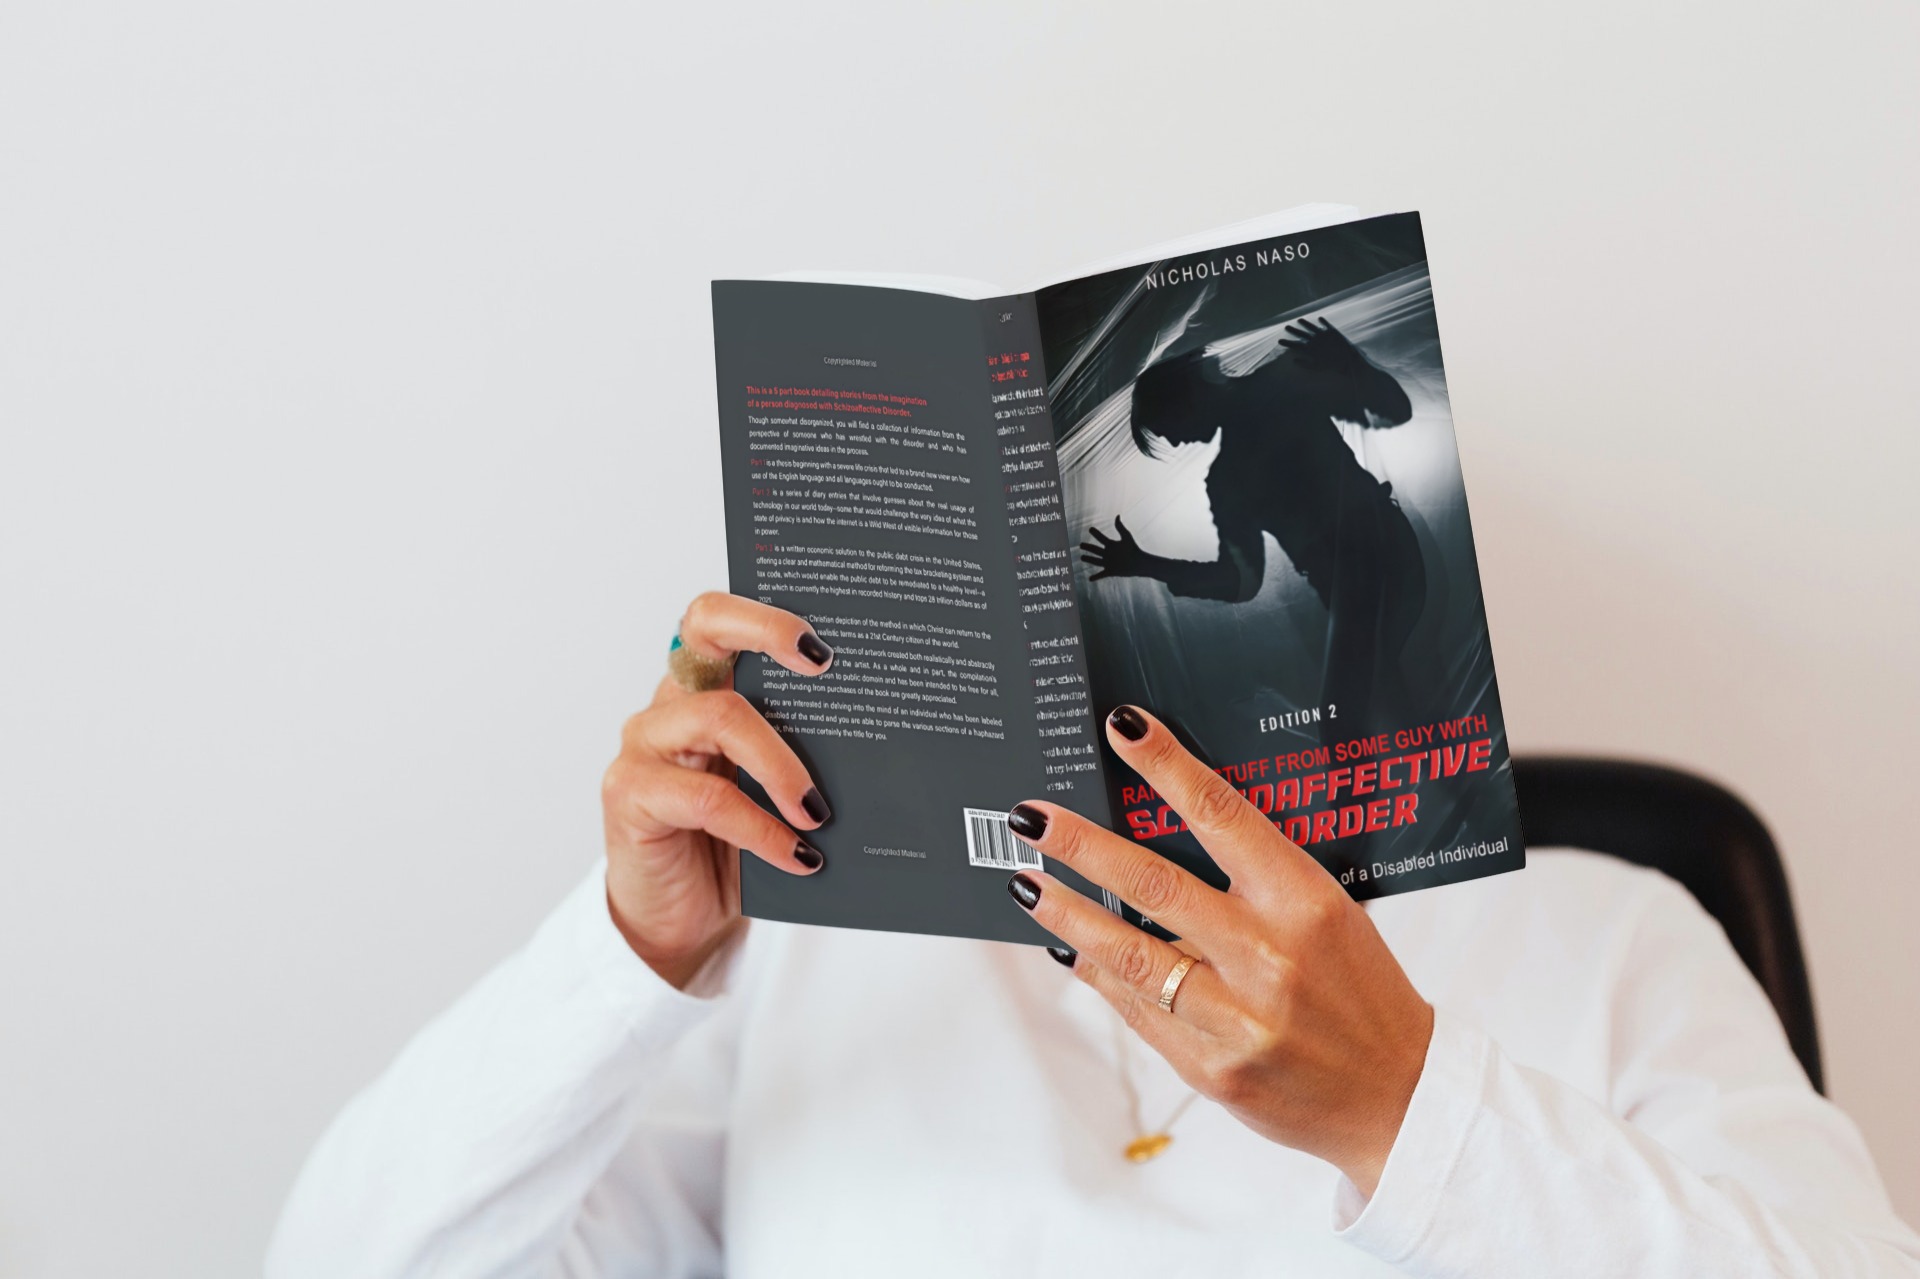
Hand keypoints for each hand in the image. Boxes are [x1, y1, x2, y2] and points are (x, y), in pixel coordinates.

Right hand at [600, 593, 834, 988]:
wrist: (683, 919)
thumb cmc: (736, 846)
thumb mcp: (776, 791)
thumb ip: (806, 755)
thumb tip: (886, 740)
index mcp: (707, 688)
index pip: (720, 617)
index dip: (765, 615)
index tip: (824, 644)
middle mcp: (671, 702)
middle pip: (706, 629)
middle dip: (770, 634)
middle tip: (826, 668)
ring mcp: (646, 744)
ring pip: (720, 718)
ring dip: (782, 764)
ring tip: (821, 812)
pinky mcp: (630, 795)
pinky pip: (706, 800)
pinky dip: (762, 828)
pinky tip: (800, 856)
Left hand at [1002, 705, 1432, 1195]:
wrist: (1398, 1097)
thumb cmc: (1360, 991)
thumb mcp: (1331, 914)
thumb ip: (1259, 878)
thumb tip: (1169, 829)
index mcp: (1305, 902)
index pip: (1223, 815)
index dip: (1168, 766)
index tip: (1123, 727)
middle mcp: (1268, 955)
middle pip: (1153, 885)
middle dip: (1081, 845)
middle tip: (1031, 817)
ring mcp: (1236, 1017)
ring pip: (1127, 953)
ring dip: (1067, 912)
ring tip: (1027, 883)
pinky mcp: (1210, 1069)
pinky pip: (1135, 1009)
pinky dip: (1095, 973)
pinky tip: (1069, 946)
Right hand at [1080, 516, 1150, 580]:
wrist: (1140, 563)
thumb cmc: (1134, 549)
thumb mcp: (1126, 537)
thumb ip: (1120, 527)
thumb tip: (1117, 516)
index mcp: (1111, 545)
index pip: (1101, 538)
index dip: (1096, 533)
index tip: (1090, 529)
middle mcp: (1108, 553)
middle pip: (1095, 549)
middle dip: (1088, 547)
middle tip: (1081, 544)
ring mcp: (1108, 563)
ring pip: (1095, 561)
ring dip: (1088, 559)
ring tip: (1082, 557)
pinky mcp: (1110, 571)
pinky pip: (1101, 575)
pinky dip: (1095, 577)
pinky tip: (1090, 579)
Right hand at [1276, 315, 1363, 371]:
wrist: (1347, 360)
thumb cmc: (1331, 366)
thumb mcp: (1316, 367)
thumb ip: (1304, 364)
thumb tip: (1294, 360)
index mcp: (1310, 348)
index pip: (1295, 345)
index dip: (1287, 343)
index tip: (1279, 341)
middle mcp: (1315, 339)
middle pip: (1301, 333)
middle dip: (1293, 330)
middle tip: (1286, 326)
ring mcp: (1323, 334)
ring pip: (1311, 327)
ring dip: (1305, 323)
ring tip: (1299, 319)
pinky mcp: (1332, 331)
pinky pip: (1326, 324)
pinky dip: (1322, 321)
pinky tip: (1319, 318)